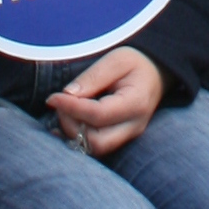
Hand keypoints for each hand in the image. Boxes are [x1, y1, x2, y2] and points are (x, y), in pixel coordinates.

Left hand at [48, 44, 165, 158]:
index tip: (52, 98)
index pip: (98, 115)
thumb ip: (92, 77)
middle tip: (61, 105)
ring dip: (73, 132)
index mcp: (135, 103)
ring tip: (65, 110)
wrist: (156, 73)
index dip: (71, 108)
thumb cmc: (135, 64)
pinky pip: (96, 147)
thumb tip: (67, 94)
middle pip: (96, 141)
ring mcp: (129, 135)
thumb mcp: (115, 60)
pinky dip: (78, 138)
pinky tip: (67, 124)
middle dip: (72, 126)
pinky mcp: (121, 139)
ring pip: (95, 148)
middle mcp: (134, 126)